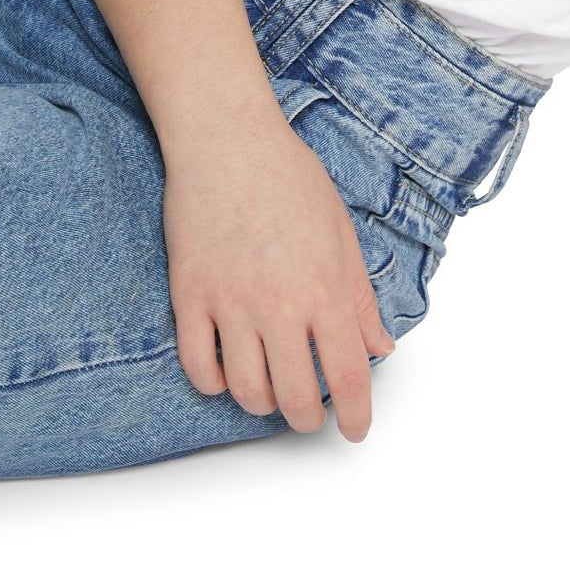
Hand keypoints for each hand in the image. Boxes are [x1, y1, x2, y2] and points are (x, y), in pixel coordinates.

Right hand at [163, 102, 396, 441]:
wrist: (227, 140)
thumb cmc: (289, 176)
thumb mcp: (341, 232)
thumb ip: (360, 295)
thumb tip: (379, 345)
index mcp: (326, 289)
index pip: (348, 375)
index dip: (357, 413)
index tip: (355, 429)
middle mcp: (280, 305)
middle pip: (295, 398)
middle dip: (307, 418)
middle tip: (309, 411)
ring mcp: (231, 303)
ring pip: (246, 391)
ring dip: (262, 403)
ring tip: (270, 388)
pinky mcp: (190, 296)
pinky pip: (199, 366)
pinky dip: (214, 382)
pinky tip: (226, 371)